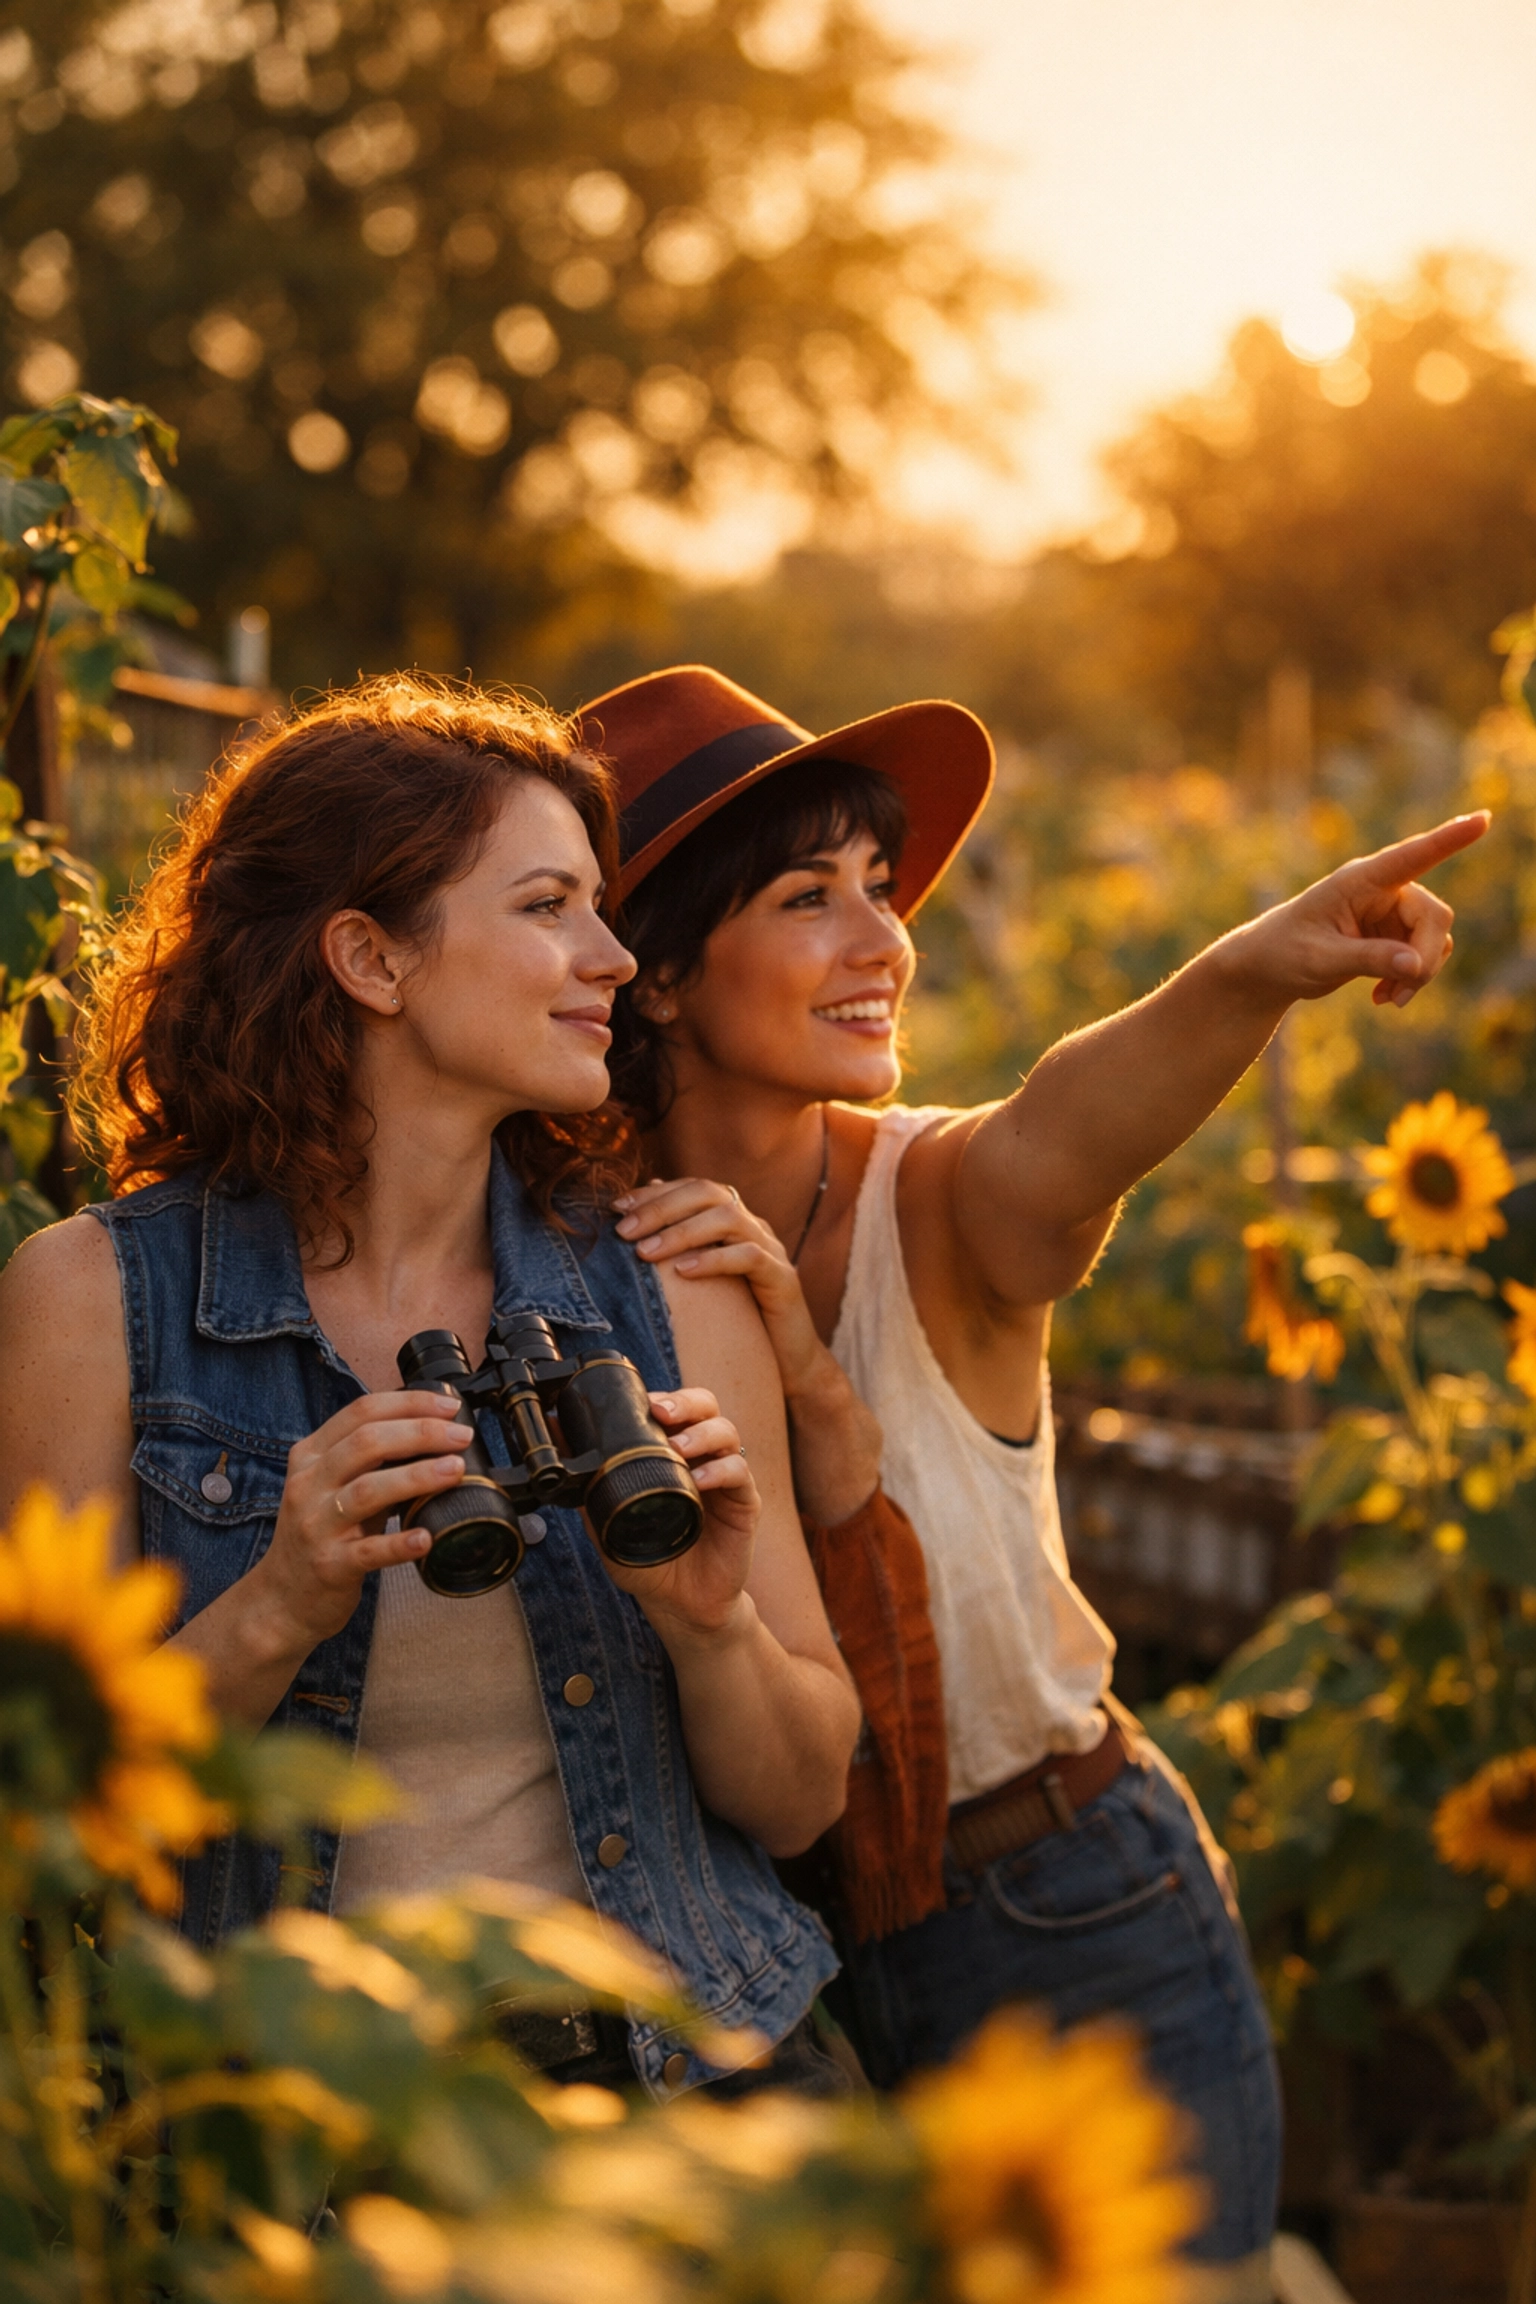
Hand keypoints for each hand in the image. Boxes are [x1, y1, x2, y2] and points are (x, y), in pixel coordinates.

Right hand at [247, 1392, 473, 1655]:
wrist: (282, 1597)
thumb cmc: (322, 1533)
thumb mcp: (335, 1486)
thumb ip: (371, 1459)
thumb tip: (437, 1433)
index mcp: (311, 1455)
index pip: (361, 1412)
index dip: (409, 1403)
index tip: (450, 1406)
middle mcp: (308, 1484)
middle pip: (367, 1443)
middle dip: (421, 1432)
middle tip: (462, 1437)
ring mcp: (316, 1526)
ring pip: (367, 1490)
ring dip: (417, 1476)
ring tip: (455, 1470)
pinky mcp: (329, 1565)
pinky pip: (367, 1551)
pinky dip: (399, 1543)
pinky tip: (426, 1538)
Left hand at [593, 1385, 760, 1647]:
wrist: (679, 1605)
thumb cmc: (648, 1560)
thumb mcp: (608, 1520)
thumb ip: (588, 1483)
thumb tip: (557, 1439)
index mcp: (673, 1453)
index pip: (675, 1408)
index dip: (662, 1397)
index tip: (640, 1401)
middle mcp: (702, 1458)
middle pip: (707, 1407)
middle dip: (685, 1402)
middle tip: (661, 1413)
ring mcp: (725, 1479)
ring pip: (726, 1432)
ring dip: (702, 1434)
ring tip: (679, 1448)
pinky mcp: (745, 1504)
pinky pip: (740, 1474)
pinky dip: (721, 1471)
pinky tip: (700, 1482)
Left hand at [614, 1178, 883, 1524]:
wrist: (789, 1362)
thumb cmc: (738, 1322)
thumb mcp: (701, 1284)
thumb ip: (678, 1252)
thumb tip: (637, 1225)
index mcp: (733, 1221)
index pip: (693, 1188)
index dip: (654, 1193)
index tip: (616, 1207)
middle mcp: (754, 1226)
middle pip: (708, 1192)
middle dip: (661, 1207)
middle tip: (623, 1230)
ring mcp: (772, 1249)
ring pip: (728, 1217)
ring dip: (681, 1231)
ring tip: (645, 1252)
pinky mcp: (784, 1278)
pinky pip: (750, 1256)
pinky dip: (714, 1259)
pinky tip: (684, 1271)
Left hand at [1231, 811, 1488, 1010]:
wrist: (1267, 970)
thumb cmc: (1283, 953)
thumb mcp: (1320, 959)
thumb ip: (1368, 959)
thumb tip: (1416, 965)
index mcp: (1359, 881)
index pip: (1411, 856)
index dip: (1449, 838)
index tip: (1482, 820)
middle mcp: (1382, 891)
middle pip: (1433, 917)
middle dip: (1424, 957)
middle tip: (1401, 992)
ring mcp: (1391, 913)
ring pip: (1434, 939)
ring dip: (1419, 973)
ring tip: (1388, 999)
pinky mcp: (1393, 936)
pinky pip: (1423, 956)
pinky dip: (1412, 979)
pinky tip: (1383, 997)